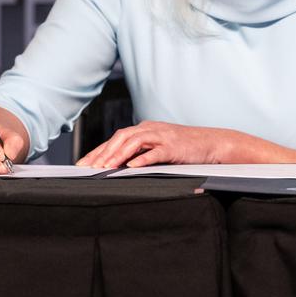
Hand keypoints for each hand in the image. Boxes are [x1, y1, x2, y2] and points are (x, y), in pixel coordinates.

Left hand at [76, 121, 237, 168]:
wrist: (212, 143)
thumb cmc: (185, 148)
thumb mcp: (159, 148)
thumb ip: (140, 153)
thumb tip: (119, 166)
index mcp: (145, 129)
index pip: (116, 138)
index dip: (98, 150)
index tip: (83, 164)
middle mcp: (151, 129)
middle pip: (121, 137)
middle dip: (103, 152)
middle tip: (89, 167)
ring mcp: (162, 136)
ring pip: (134, 142)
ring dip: (117, 155)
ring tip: (105, 167)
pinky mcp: (174, 147)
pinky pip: (155, 152)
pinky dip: (142, 159)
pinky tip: (131, 167)